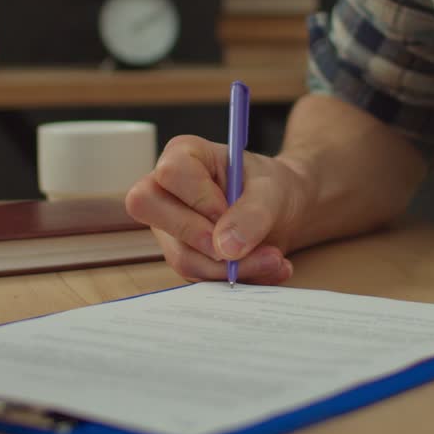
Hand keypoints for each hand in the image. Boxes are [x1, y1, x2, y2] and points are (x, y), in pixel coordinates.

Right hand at [125, 135, 307, 284]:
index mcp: (185, 155)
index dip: (199, 197)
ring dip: (231, 268)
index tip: (228, 210)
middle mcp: (167, 190)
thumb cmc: (272, 188)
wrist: (285, 214)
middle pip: (148, 208)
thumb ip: (252, 213)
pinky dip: (236, 278)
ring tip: (273, 260)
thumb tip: (226, 247)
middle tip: (239, 246)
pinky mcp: (185, 256)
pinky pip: (199, 277)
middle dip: (200, 237)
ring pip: (181, 256)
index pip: (171, 173)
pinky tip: (266, 268)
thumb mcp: (272, 191)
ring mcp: (171, 227)